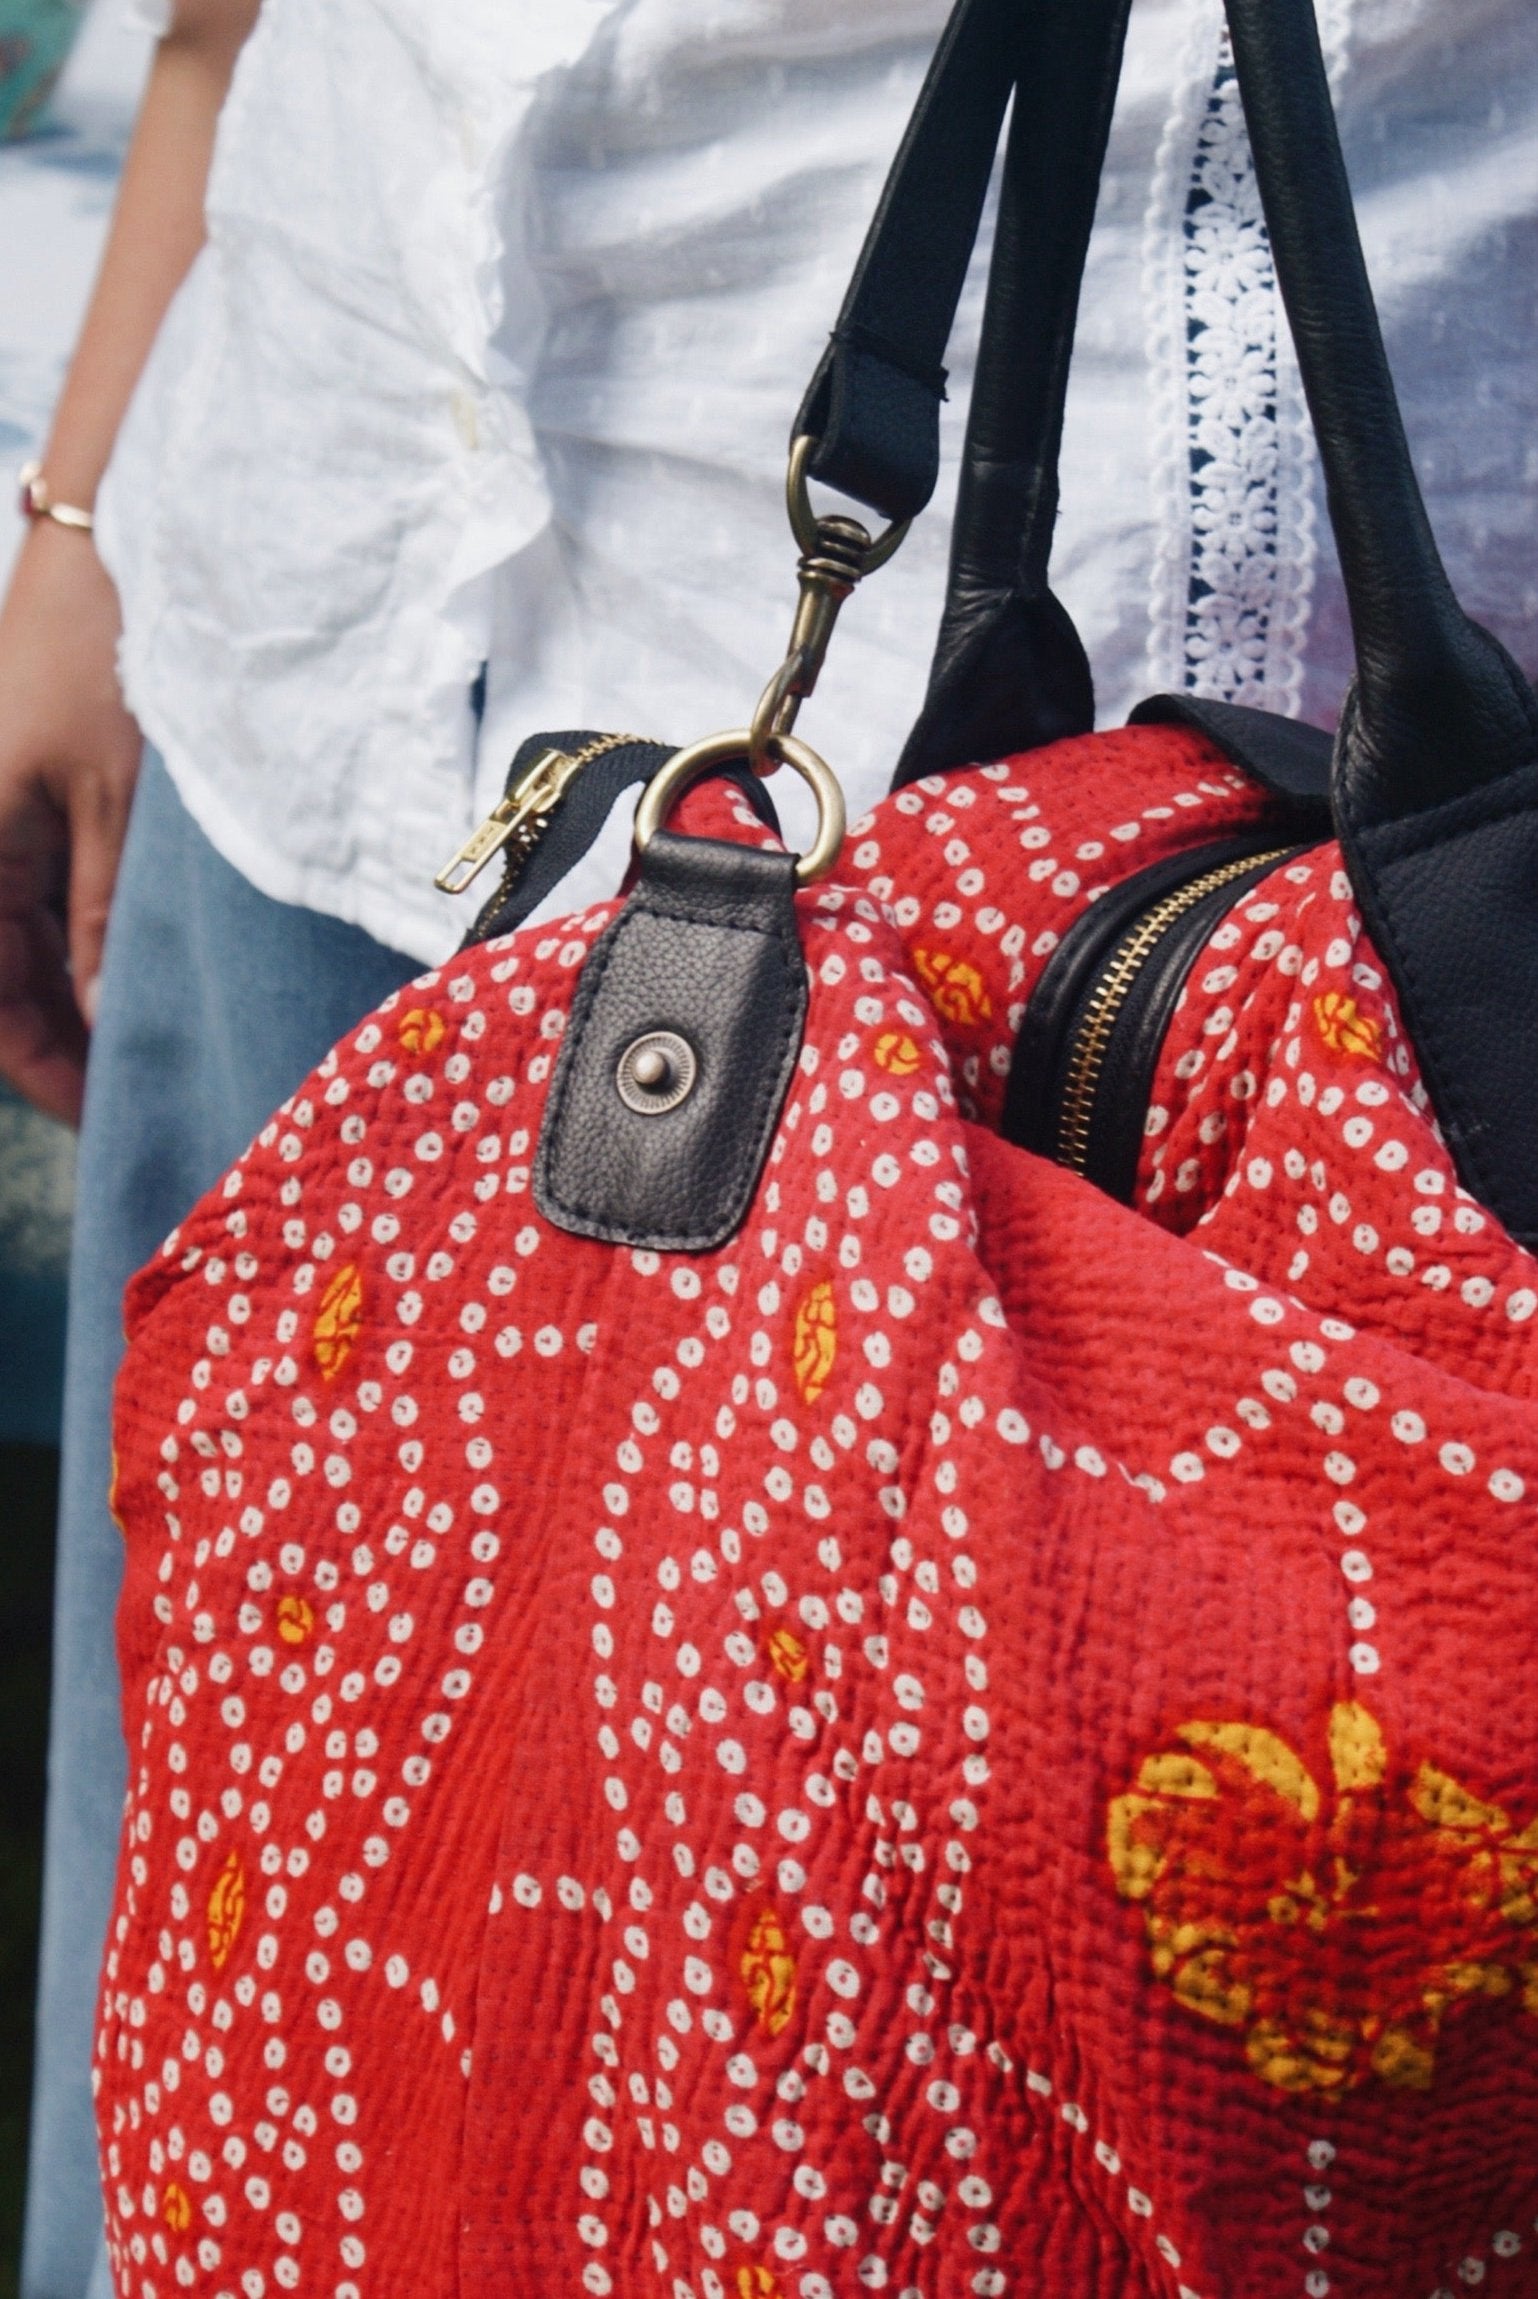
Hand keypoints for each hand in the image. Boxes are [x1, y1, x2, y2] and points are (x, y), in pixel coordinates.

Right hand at [0, 519, 140, 1123]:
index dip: (48, 1071)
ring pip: (31, 942)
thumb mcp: (118, 808)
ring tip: (156, 1046)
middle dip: (67, 1043)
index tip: (109, 1119)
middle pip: (10, 980)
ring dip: (80, 996)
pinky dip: (88, 941)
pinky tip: (138, 974)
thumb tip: (103, 1021)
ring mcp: (1, 817)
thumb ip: (105, 921)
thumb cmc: (109, 662)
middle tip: (147, 1094)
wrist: (110, 550)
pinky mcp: (33, 794)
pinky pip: (49, 894)